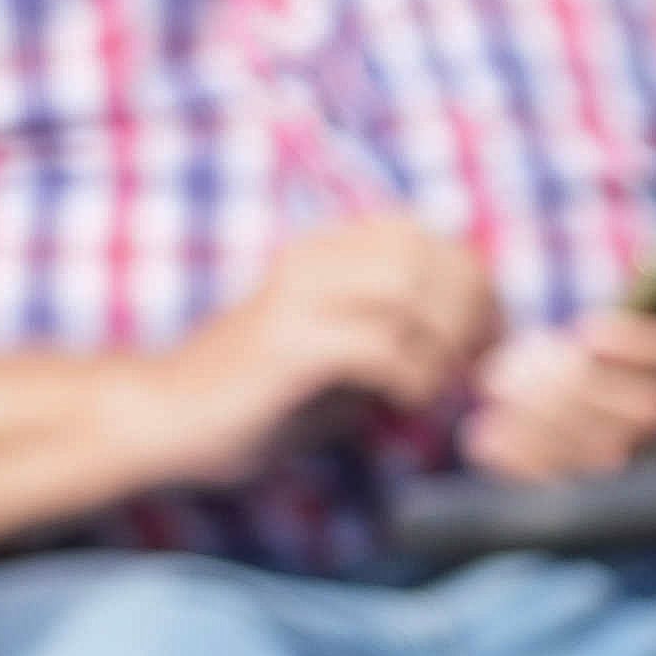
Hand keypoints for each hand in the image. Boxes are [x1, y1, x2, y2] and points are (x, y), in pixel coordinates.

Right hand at [153, 216, 497, 484]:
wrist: (168, 417)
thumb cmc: (263, 395)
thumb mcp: (344, 354)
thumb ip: (399, 335)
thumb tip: (476, 337)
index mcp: (327, 252)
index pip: (429, 237)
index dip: (476, 287)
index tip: (488, 343)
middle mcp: (313, 260)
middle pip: (429, 253)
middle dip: (470, 312)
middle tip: (471, 367)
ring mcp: (297, 297)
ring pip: (408, 289)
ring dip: (442, 343)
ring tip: (435, 384)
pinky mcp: (288, 345)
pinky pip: (379, 346)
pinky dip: (410, 377)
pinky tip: (404, 401)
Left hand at [459, 164, 655, 482]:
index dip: (645, 346)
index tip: (587, 330)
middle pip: (646, 411)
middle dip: (574, 394)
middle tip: (503, 370)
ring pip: (612, 447)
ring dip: (546, 430)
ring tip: (486, 403)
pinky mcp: (624, 444)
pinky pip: (583, 465)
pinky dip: (535, 461)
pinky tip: (485, 443)